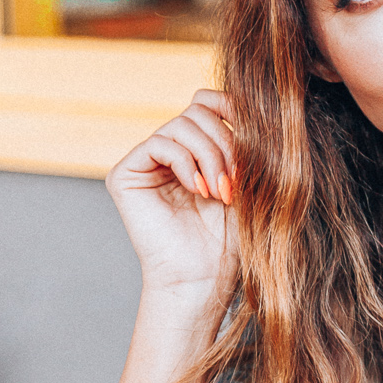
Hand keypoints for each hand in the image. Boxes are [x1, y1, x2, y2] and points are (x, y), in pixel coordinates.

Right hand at [106, 89, 240, 308]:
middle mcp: (169, 152)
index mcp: (197, 150)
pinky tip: (198, 190)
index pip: (209, 104)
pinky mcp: (125, 174)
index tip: (256, 135)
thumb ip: (246, 143)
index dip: (232, 108)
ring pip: (181, 124)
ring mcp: (146, 162)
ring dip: (209, 155)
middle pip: (198, 110)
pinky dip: (186, 163)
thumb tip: (252, 102)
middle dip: (224, 142)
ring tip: (221, 192)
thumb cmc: (230, 242)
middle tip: (236, 181)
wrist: (204, 280)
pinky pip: (159, 143)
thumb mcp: (249, 183)